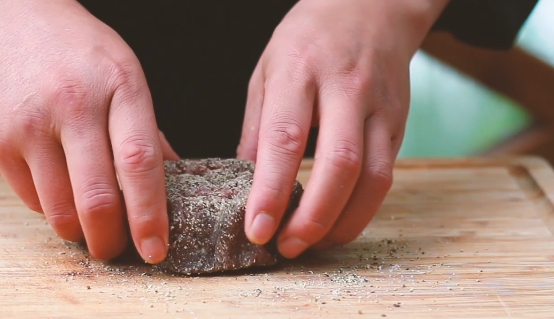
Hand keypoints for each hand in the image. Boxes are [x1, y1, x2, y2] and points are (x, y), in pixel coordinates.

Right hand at [0, 0, 178, 262]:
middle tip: (120, 250)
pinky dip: (53, 211)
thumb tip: (169, 186)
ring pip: (58, 209)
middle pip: (97, 198)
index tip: (156, 248)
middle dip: (111, 240)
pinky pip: (30, 199)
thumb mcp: (128, 77)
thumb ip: (147, 133)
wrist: (16, 18)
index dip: (149, 214)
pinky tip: (65, 197)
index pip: (140, 163)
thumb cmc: (83, 52)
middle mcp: (73, 106)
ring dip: (80, 231)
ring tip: (94, 228)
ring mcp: (29, 123)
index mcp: (120, 87)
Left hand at [238, 0, 447, 257]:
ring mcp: (379, 107)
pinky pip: (385, 175)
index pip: (284, 138)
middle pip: (339, 165)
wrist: (371, 8)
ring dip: (342, 223)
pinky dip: (362, 208)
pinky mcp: (398, 123)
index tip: (256, 229)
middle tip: (286, 247)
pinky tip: (337, 222)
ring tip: (312, 244)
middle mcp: (345, 89)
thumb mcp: (267, 70)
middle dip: (312, 218)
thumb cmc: (308, 39)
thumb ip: (257, 127)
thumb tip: (246, 183)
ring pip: (372, 178)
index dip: (270, 190)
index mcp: (299, 71)